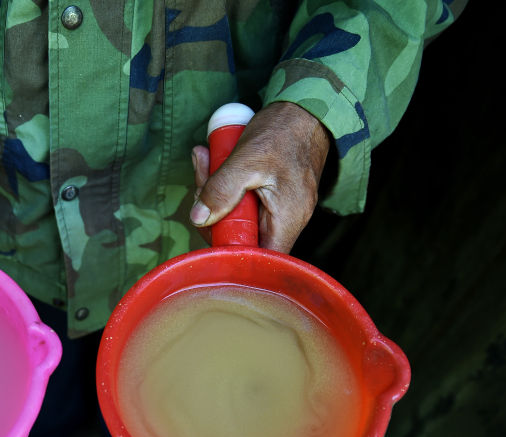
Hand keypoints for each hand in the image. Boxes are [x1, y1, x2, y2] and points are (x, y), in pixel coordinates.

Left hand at [190, 102, 330, 252]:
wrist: (307, 108)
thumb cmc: (283, 131)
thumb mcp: (247, 159)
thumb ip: (221, 190)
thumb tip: (198, 219)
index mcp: (288, 219)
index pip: (260, 260)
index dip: (231, 254)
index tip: (209, 230)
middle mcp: (290, 220)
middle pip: (244, 237)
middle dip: (214, 213)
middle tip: (200, 181)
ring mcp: (282, 209)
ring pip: (240, 217)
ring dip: (216, 193)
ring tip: (204, 160)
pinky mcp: (274, 197)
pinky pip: (245, 201)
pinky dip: (227, 185)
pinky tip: (213, 161)